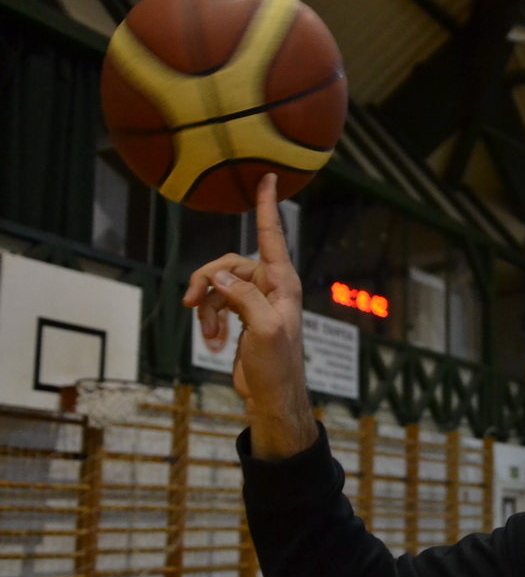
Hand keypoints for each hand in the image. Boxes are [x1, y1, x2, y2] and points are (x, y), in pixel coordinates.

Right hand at [182, 173, 317, 459]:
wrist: (273, 397)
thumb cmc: (277, 367)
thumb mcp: (263, 330)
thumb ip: (242, 298)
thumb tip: (216, 277)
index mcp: (282, 283)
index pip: (272, 236)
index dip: (267, 207)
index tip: (268, 178)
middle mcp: (271, 287)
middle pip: (228, 265)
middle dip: (206, 283)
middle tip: (190, 304)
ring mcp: (257, 302)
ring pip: (218, 286)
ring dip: (206, 309)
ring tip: (207, 336)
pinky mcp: (244, 317)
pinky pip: (217, 305)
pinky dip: (208, 321)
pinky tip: (211, 342)